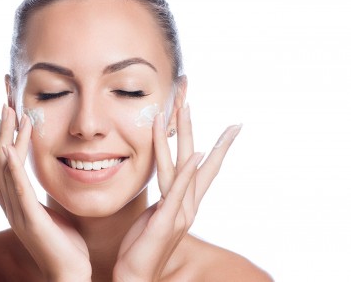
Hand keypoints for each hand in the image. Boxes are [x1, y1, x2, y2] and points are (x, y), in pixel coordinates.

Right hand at [0, 105, 91, 281]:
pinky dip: (11, 169)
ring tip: (8, 112)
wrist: (69, 273)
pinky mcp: (31, 220)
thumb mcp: (49, 214)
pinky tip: (7, 149)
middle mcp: (10, 205)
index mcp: (14, 204)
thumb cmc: (62, 244)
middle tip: (2, 104)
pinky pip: (19, 190)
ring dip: (6, 138)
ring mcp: (17, 212)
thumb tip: (44, 181)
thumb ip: (40, 197)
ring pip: (6, 169)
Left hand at [113, 104, 241, 281]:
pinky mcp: (166, 222)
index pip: (204, 168)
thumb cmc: (143, 247)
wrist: (135, 276)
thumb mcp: (154, 216)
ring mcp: (180, 213)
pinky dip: (187, 172)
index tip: (230, 125)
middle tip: (190, 99)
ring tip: (182, 109)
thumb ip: (165, 199)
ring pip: (183, 167)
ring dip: (182, 136)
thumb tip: (165, 184)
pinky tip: (196, 154)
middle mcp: (188, 205)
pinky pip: (176, 191)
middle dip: (191, 127)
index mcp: (185, 203)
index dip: (216, 145)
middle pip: (195, 158)